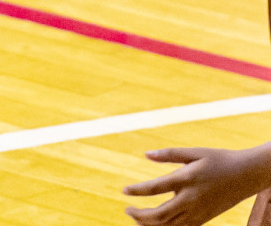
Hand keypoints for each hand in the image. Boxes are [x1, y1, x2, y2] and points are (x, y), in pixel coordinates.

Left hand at [123, 145, 270, 225]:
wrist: (246, 175)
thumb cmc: (218, 159)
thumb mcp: (195, 152)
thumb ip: (169, 154)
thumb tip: (146, 154)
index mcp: (187, 179)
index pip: (156, 188)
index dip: (137, 191)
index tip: (124, 191)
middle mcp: (191, 199)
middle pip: (161, 215)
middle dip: (140, 216)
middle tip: (127, 209)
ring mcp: (199, 212)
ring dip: (150, 225)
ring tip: (136, 218)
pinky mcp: (205, 218)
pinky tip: (155, 224)